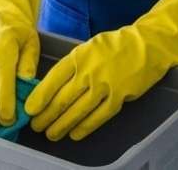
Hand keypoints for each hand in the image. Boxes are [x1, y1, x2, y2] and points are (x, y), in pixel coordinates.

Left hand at [25, 0, 177, 141]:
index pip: (53, 79)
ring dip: (61, 125)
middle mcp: (89, 71)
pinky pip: (98, 117)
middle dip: (46, 116)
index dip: (39, 96)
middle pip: (62, 99)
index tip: (29, 109)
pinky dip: (85, 127)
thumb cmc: (117, 44)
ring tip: (51, 133)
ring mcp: (104, 85)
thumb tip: (52, 85)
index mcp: (79, 55)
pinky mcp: (119, 97)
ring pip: (77, 111)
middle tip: (36, 126)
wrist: (148, 44)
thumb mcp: (89, 46)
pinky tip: (75, 134)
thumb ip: (73, 64)